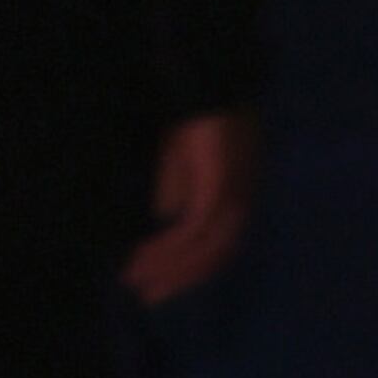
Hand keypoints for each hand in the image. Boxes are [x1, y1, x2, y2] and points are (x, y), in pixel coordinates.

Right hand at [123, 109, 256, 303]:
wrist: (209, 83)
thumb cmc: (197, 115)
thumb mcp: (182, 156)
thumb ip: (176, 184)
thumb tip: (163, 213)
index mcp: (239, 195)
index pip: (218, 248)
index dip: (187, 272)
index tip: (157, 287)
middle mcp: (242, 201)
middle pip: (214, 257)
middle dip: (177, 279)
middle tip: (144, 295)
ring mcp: (234, 196)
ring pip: (203, 250)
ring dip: (168, 267)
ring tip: (134, 276)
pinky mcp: (220, 188)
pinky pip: (193, 231)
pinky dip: (167, 247)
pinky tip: (142, 252)